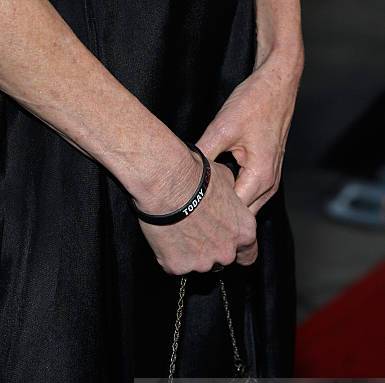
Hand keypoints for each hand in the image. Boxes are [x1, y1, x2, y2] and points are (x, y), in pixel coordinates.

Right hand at [139, 161, 257, 274]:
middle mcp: (226, 252)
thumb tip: (228, 196)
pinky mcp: (178, 266)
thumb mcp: (226, 180)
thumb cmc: (196, 179)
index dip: (238, 250)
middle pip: (220, 259)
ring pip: (195, 263)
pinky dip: (169, 254)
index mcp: (243, 232)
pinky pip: (174, 264)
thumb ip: (232, 198)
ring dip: (188, 251)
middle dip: (209, 248)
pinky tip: (165, 235)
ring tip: (176, 229)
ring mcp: (201, 263)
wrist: (167, 185)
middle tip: (194, 229)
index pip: (248, 254)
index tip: (227, 245)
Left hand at [196, 52, 302, 214]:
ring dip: (226, 209)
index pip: (232, 212)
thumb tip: (183, 173)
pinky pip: (249, 197)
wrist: (277, 84)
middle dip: (218, 216)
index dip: (210, 214)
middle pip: (240, 216)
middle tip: (191, 216)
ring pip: (245, 208)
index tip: (190, 213)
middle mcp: (269, 185)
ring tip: (200, 209)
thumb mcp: (222, 128)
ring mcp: (271, 181)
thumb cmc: (255, 102)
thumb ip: (203, 154)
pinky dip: (233, 198)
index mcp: (260, 177)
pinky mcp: (267, 175)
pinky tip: (215, 194)